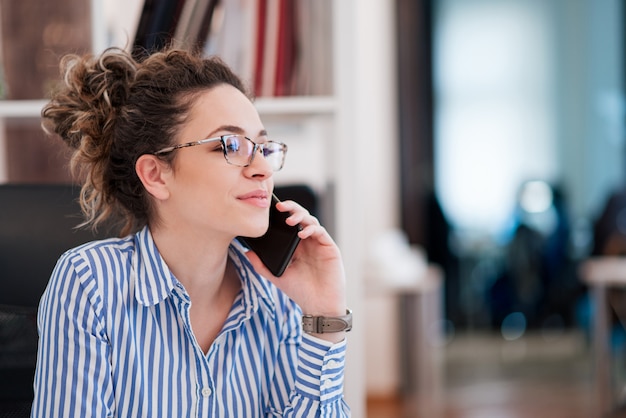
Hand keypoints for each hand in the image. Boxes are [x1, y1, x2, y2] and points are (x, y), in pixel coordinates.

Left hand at [245, 200, 346, 320]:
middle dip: (291, 208)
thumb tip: (246, 252)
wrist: (319, 306)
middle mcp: (308, 241)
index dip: (281, 214)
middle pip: (300, 216)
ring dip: (300, 216)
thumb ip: (262, 265)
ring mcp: (319, 243)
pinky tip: (302, 233)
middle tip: (280, 206)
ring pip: (311, 220)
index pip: (289, 223)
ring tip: (289, 220)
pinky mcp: (329, 247)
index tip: (270, 209)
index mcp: (296, 246)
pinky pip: (320, 232)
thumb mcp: (277, 277)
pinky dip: (311, 229)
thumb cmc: (300, 291)